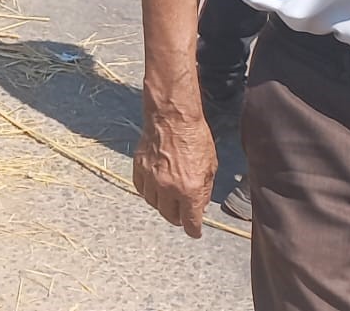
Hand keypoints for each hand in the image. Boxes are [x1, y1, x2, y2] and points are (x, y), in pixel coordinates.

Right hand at [132, 102, 216, 237]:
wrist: (172, 118)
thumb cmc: (196, 138)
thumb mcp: (210, 167)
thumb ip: (204, 191)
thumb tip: (199, 206)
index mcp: (190, 190)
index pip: (190, 222)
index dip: (193, 230)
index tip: (194, 232)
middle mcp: (168, 188)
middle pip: (169, 216)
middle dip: (178, 218)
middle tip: (183, 215)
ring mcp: (151, 179)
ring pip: (153, 204)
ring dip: (162, 205)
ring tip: (169, 199)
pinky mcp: (139, 168)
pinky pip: (141, 189)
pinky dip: (148, 192)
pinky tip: (155, 188)